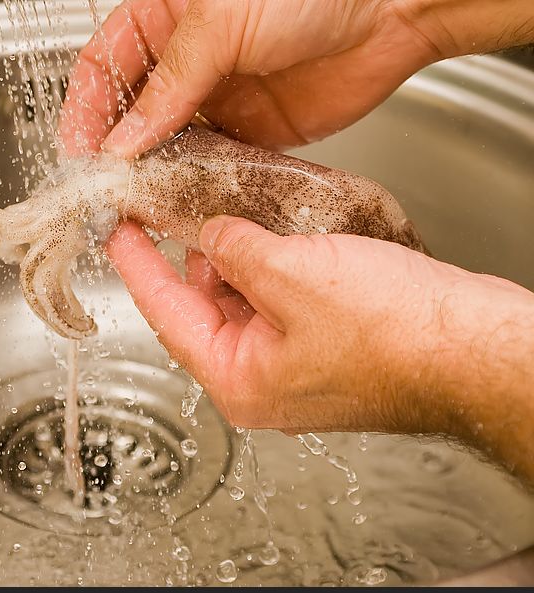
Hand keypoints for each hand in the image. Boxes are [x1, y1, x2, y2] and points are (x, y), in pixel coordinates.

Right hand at [60, 0, 533, 156]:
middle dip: (113, 151)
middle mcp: (185, 61)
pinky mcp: (250, 132)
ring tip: (139, 203)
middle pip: (129, 114)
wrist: (393, 9)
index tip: (79, 151)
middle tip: (105, 189)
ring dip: (150, 174)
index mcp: (163, 18)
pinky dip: (193, 184)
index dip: (85, 110)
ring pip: (166, 145)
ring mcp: (217, 98)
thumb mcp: (220, 23)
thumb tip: (124, 139)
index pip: (104, 68)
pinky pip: (209, 164)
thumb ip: (169, 85)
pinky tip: (182, 200)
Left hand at [106, 217, 533, 480]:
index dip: (136, 266)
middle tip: (176, 209)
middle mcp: (260, 382)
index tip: (116, 232)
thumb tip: (211, 236)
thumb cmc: (398, 337)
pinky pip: (280, 304)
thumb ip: (236, 252)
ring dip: (236, 259)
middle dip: (192, 257)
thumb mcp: (294, 276)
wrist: (476, 351)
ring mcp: (294, 368)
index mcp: (238, 380)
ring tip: (230, 214)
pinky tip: (277, 236)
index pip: (165, 315)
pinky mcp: (326, 349)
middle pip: (202, 309)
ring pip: (243, 304)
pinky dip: (271, 269)